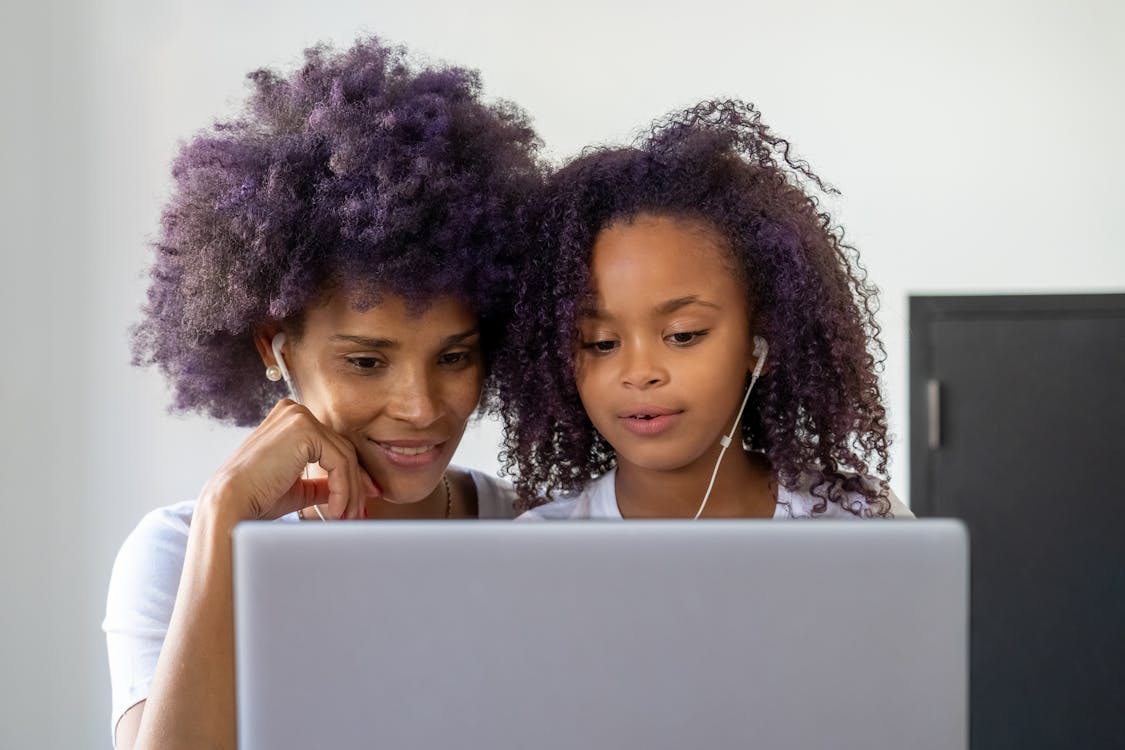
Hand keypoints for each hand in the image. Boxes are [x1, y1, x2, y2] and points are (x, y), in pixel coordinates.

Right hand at [199, 399, 379, 521]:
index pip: (332, 445)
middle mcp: (294, 411)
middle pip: (342, 449)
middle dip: (355, 485)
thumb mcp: (297, 487)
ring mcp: (299, 417)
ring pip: (345, 457)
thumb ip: (321, 483)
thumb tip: (349, 489)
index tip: (360, 500)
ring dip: (351, 491)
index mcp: (290, 420)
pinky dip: (343, 489)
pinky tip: (336, 509)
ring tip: (346, 516)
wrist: (231, 503)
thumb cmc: (256, 497)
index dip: (350, 475)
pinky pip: (339, 462)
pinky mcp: (304, 429)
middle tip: (358, 513)